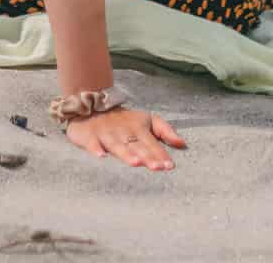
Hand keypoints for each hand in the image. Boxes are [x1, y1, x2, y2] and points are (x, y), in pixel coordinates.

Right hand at [63, 108, 185, 170]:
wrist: (92, 104)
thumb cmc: (124, 119)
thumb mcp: (147, 120)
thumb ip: (165, 131)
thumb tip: (183, 144)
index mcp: (138, 127)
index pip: (152, 143)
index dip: (160, 154)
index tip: (169, 166)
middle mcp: (123, 131)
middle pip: (136, 145)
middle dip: (146, 156)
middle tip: (157, 167)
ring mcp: (106, 133)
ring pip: (117, 145)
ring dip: (126, 153)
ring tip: (136, 163)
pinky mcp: (89, 136)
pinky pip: (92, 143)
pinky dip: (95, 149)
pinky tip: (101, 157)